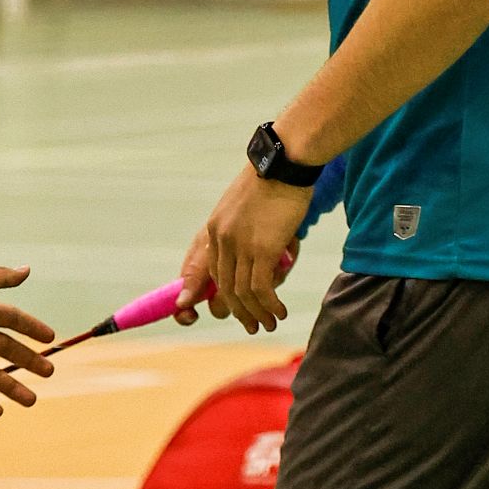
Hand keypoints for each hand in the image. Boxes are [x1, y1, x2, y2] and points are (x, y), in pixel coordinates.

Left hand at [173, 167, 309, 335]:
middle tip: (252, 325)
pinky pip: (261, 288)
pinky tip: (279, 311)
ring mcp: (240, 246)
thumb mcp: (246, 207)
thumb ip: (240, 231)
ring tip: (269, 323)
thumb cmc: (273, 181)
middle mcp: (221, 239)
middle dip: (237, 311)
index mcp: (213, 229)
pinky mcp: (262, 250)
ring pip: (241, 293)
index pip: (204, 271)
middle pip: (222, 288)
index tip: (204, 311)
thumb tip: (254, 255)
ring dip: (255, 313)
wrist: (285, 163)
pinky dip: (270, 305)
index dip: (204, 294)